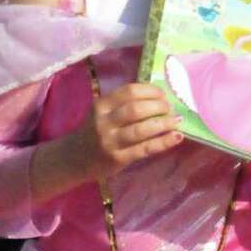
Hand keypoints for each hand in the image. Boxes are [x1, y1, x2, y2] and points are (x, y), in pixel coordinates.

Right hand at [68, 81, 182, 180]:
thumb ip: (123, 105)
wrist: (73, 159)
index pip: (130, 91)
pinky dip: (163, 142)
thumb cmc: (94, 132)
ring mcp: (110, 141)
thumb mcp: (102, 113)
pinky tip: (176, 137)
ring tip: (177, 121)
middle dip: (159, 106)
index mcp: (101, 105)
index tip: (163, 94)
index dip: (151, 91)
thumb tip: (159, 98)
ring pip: (142, 129)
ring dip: (164, 123)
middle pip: (136, 109)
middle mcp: (104, 121)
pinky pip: (145, 148)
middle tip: (171, 108)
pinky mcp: (117, 158)